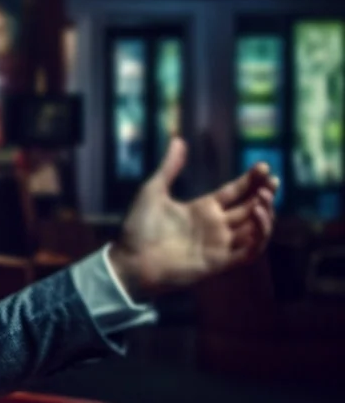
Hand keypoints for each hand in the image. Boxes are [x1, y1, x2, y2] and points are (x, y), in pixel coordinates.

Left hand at [109, 138, 276, 301]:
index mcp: (202, 209)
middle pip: (250, 208)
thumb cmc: (138, 228)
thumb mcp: (153, 191)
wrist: (129, 260)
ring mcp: (219, 245)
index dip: (251, 180)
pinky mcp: (219, 262)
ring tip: (263, 198)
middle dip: (264, 194)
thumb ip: (169, 167)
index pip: (235, 192)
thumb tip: (178, 139)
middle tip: (272, 182)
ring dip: (265, 215)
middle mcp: (215, 226)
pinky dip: (259, 237)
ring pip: (255, 230)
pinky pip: (249, 252)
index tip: (262, 166)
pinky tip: (259, 219)